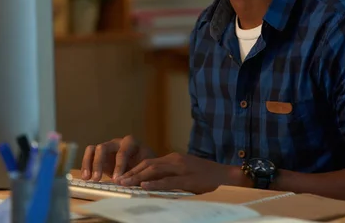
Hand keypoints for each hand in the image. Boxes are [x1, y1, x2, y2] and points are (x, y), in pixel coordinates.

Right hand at [80, 135, 155, 180]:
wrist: (144, 165)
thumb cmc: (147, 165)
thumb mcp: (147, 167)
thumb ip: (138, 173)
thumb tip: (129, 182)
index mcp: (131, 142)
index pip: (122, 152)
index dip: (119, 166)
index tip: (116, 180)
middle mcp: (117, 143)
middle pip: (103, 147)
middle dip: (99, 163)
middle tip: (97, 179)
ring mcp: (107, 148)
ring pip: (92, 150)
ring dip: (88, 163)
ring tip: (87, 178)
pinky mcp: (99, 156)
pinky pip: (89, 157)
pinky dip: (86, 166)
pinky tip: (86, 178)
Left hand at [116, 152, 248, 193]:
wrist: (227, 176)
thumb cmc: (207, 176)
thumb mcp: (186, 172)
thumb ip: (171, 175)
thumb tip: (153, 182)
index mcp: (174, 159)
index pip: (148, 162)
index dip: (134, 169)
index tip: (121, 176)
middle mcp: (176, 160)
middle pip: (148, 164)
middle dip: (131, 173)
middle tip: (118, 181)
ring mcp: (182, 169)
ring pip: (155, 171)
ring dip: (138, 177)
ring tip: (125, 184)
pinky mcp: (188, 179)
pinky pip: (168, 181)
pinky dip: (155, 183)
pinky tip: (144, 186)